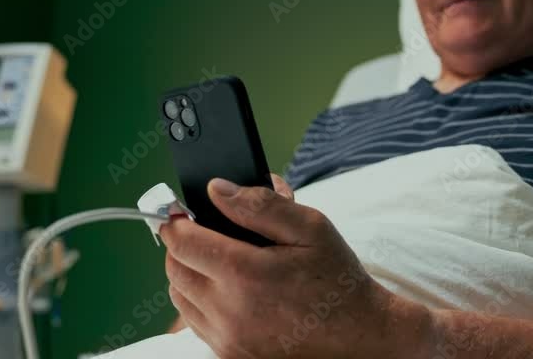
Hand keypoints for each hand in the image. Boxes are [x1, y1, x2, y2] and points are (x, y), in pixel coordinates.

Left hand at [159, 174, 415, 357]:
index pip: (182, 242)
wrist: (358, 334)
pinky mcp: (231, 354)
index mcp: (246, 274)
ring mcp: (228, 338)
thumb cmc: (337, 280)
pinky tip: (227, 288)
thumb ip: (260, 204)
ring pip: (180, 297)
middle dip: (182, 245)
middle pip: (175, 269)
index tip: (181, 210)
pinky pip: (196, 322)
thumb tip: (216, 190)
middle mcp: (230, 311)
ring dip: (188, 272)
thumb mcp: (311, 228)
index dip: (177, 220)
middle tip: (201, 230)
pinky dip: (200, 301)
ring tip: (215, 258)